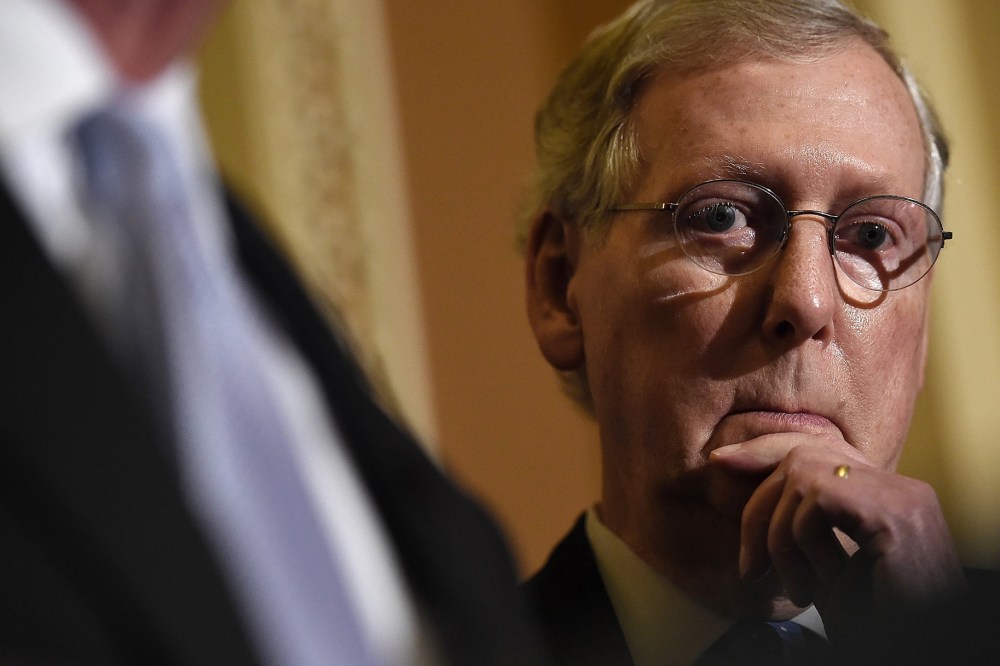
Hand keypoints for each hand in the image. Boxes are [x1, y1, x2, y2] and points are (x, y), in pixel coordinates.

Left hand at [709, 434, 965, 639]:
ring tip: (801, 592)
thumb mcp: (827, 569)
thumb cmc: (876, 618)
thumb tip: (746, 497)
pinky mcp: (894, 514)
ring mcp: (900, 495)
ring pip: (800, 481)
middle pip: (800, 457)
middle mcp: (899, 486)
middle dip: (758, 508)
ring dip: (781, 542)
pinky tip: (828, 584)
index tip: (719, 461)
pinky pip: (817, 503)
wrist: (918, 644)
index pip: (817, 449)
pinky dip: (804, 546)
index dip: (764, 452)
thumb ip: (799, 528)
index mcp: (888, 493)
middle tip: (750, 569)